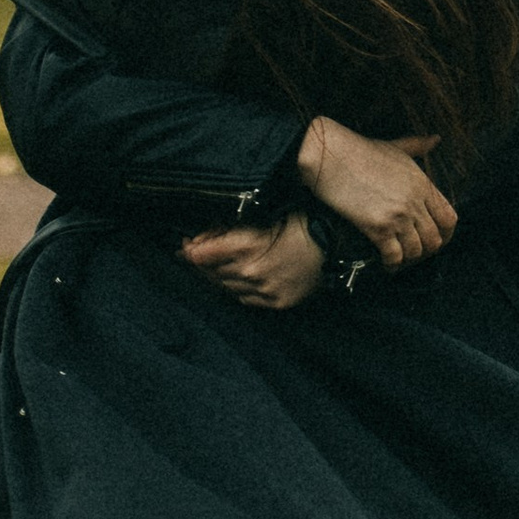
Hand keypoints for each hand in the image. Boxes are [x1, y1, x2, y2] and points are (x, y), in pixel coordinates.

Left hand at [180, 217, 324, 310]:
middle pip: (210, 273)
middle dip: (200, 263)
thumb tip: (198, 240)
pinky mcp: (276, 302)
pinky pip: (244, 299)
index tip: (184, 245)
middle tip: (193, 253)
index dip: (189, 250)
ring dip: (216, 277)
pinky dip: (235, 289)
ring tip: (213, 266)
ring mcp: (264, 290)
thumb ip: (225, 229)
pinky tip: (234, 279)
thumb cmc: (298, 221)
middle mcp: (250, 272)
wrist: (334, 242)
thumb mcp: (258, 216)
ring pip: (225, 288)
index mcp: (244, 246)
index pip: (201, 256)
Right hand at [296, 118, 456, 266]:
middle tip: (414, 253)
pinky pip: (394, 256)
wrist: (330, 156)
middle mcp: (414, 201)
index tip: (435, 239)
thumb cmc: (359, 150)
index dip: (445, 234)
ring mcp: (397, 215)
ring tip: (399, 258)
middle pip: (435, 239)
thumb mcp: (395, 146)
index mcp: (422, 183)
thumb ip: (418, 146)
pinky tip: (385, 263)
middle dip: (426, 251)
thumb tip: (435, 139)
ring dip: (408, 259)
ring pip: (416, 251)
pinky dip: (391, 264)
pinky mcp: (377, 227)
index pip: (448, 218)